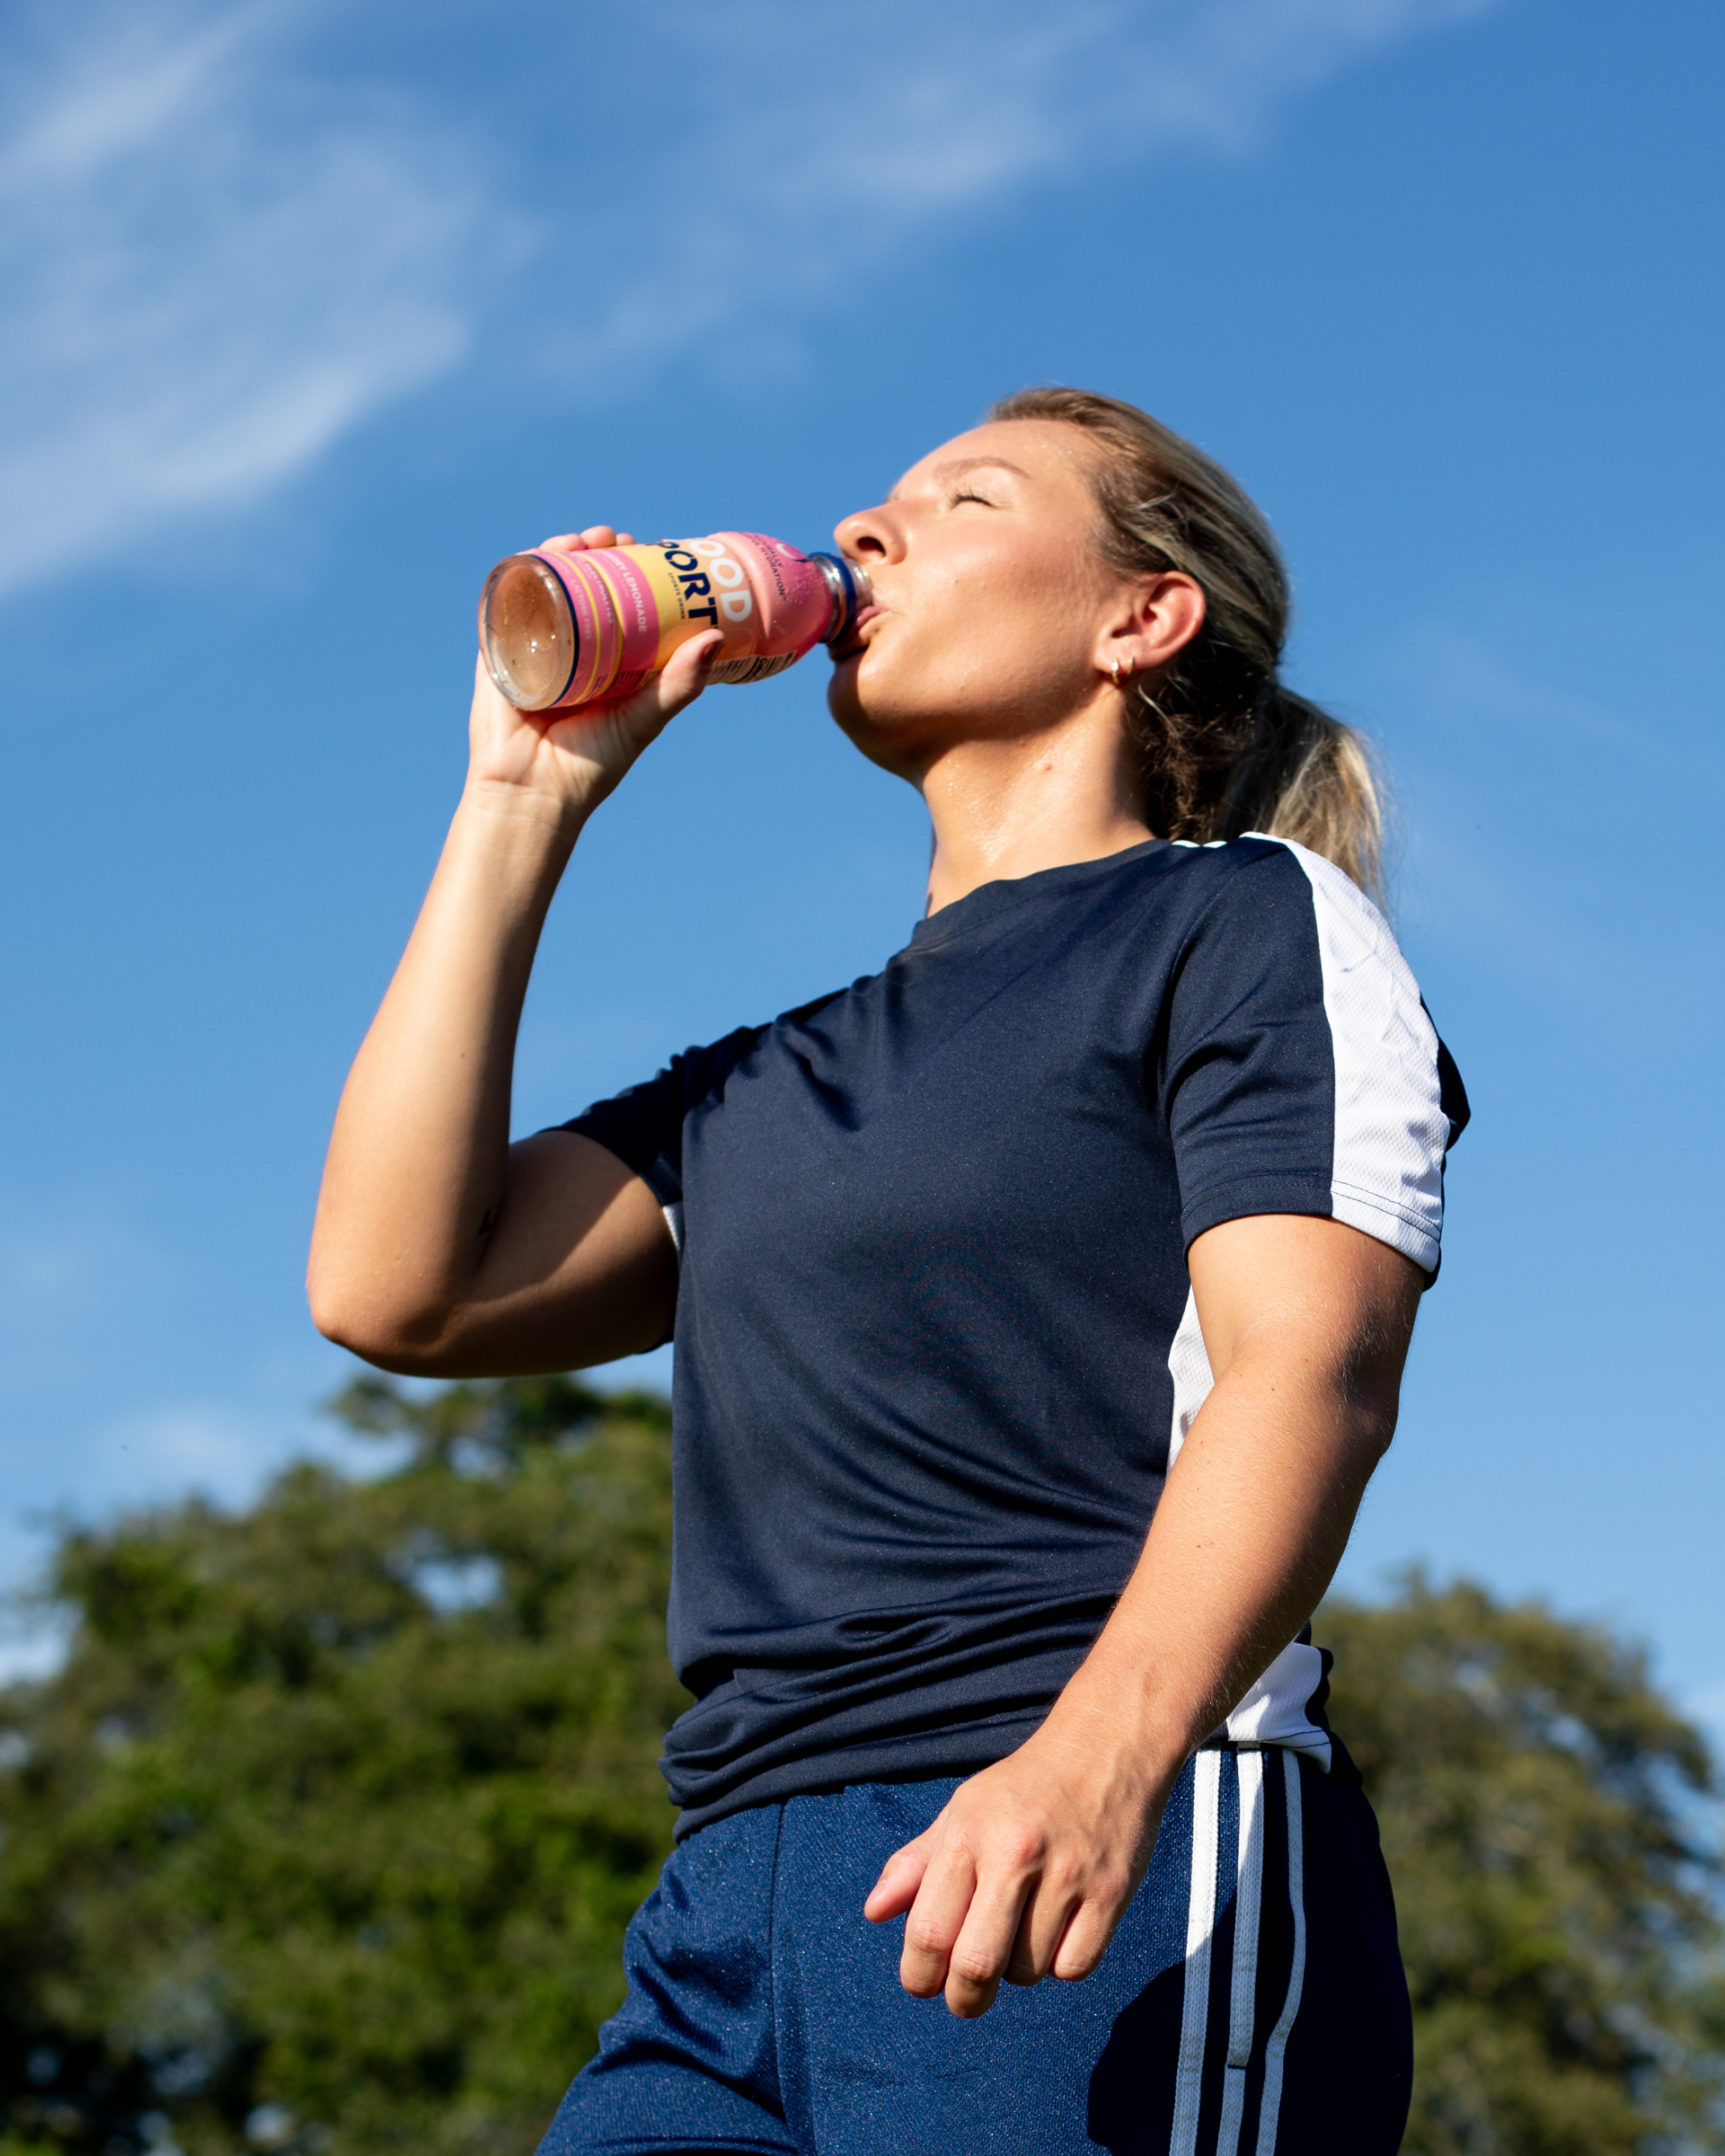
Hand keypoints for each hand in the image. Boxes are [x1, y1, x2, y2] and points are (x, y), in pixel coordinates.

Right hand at [467, 525, 723, 829]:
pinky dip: (519, 572)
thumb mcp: (644, 718)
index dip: (631, 569)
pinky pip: (505, 604)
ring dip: (560, 552)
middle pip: (582, 583)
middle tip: (617, 539)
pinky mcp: (498, 650)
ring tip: (581, 541)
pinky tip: (536, 555)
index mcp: (606, 658)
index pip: (620, 600)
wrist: (533, 792)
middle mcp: (570, 645)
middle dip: (597, 550)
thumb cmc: (592, 764)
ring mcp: (532, 644)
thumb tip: (716, 637)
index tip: (648, 548)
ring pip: (545, 585)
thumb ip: (679, 684)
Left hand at [863, 1720, 1170, 2018]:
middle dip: (964, 1998)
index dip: (918, 1975)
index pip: (927, 1932)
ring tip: (1022, 1931)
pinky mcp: (1111, 1891)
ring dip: (1017, 1971)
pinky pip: (1074, 1967)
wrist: (1104, 1746)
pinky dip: (1062, 1963)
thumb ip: (915, 1863)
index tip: (924, 1981)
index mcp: (967, 1834)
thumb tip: (873, 1912)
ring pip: (1027, 1972)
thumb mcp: (962, 1811)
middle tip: (966, 1995)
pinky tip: (1060, 1929)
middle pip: (976, 1966)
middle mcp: (1015, 1853)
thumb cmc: (1022, 1789)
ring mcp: (1067, 1874)